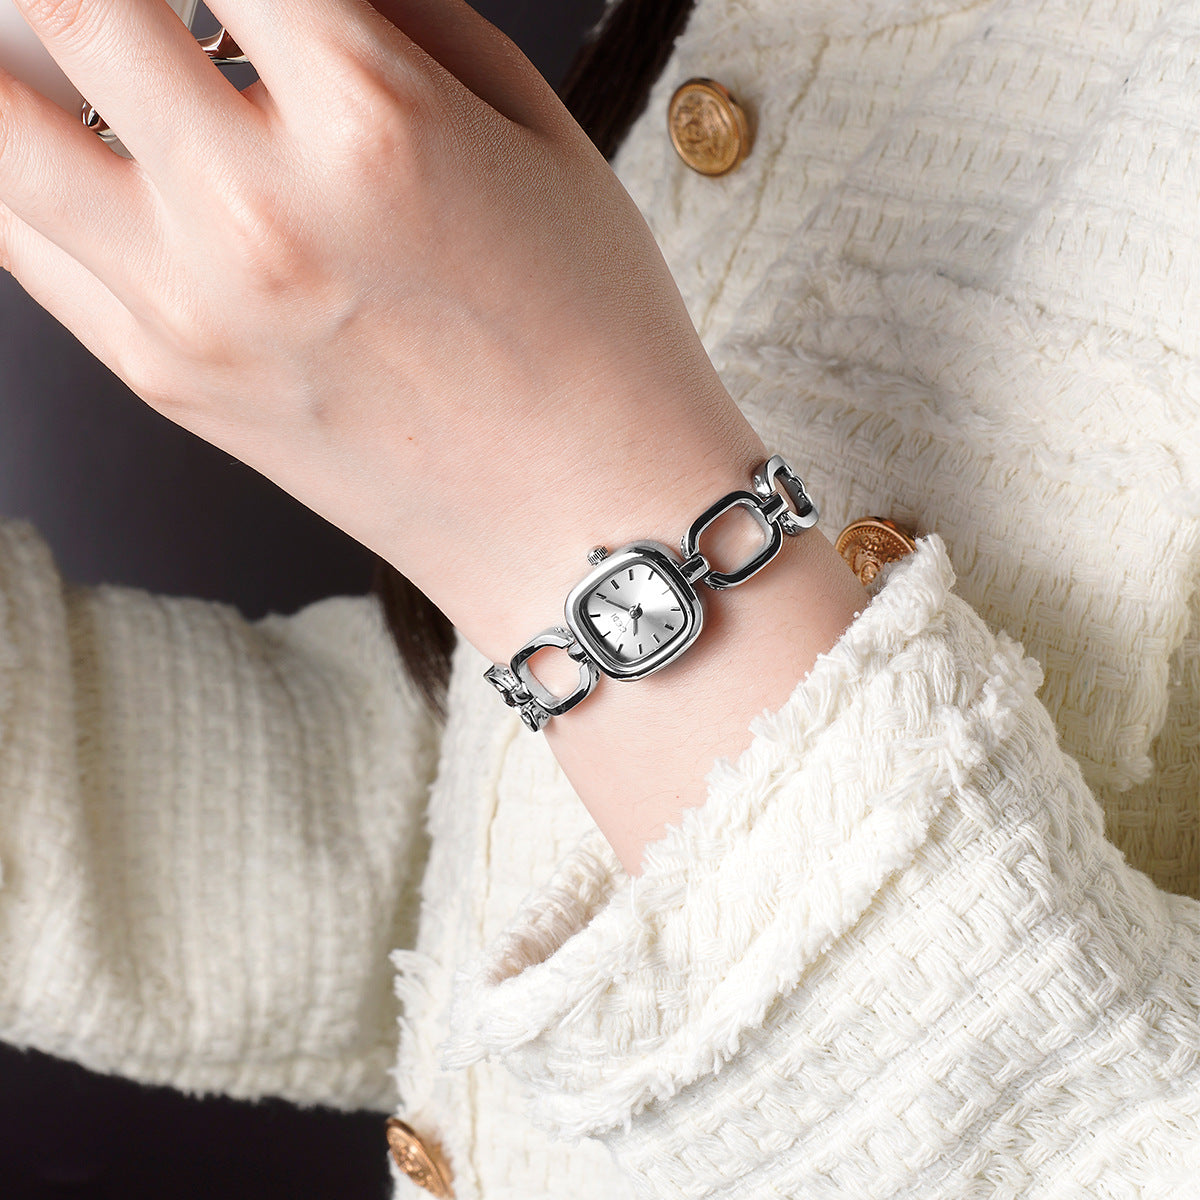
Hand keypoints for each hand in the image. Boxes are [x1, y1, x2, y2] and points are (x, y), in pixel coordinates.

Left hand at [0, 0, 761, 655]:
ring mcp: (190, 305)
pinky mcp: (161, 377)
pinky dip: (27, 166)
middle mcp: (258, 208)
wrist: (584, 523)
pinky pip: (21, 237)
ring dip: (13, 57)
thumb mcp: (538, 137)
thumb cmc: (597, 338)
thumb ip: (406, 13)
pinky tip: (88, 147)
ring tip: (82, 58)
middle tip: (140, 10)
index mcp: (373, 120)